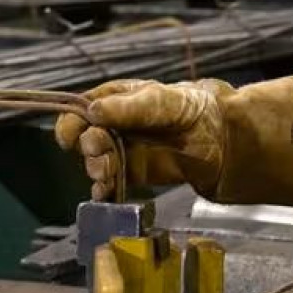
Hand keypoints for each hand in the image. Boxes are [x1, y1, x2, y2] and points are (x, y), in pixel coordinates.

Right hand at [53, 78, 229, 200]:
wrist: (222, 140)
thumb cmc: (193, 110)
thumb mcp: (161, 101)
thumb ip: (128, 108)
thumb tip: (92, 111)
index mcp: (117, 98)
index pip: (82, 108)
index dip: (71, 122)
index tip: (70, 137)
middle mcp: (114, 124)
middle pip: (85, 137)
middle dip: (88, 147)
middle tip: (99, 153)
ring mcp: (122, 150)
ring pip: (95, 161)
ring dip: (95, 169)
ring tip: (104, 174)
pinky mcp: (131, 173)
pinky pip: (109, 183)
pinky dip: (103, 190)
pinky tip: (104, 193)